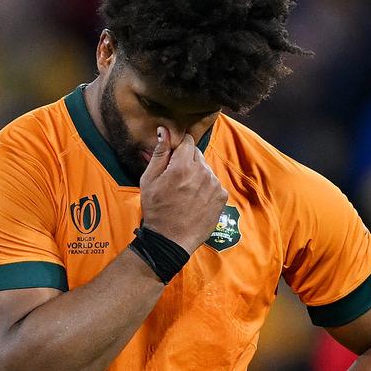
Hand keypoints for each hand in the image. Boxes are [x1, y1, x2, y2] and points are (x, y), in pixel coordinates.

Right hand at [140, 127, 227, 254]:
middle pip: (197, 154)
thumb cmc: (156, 210)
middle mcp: (202, 172)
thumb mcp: (149, 181)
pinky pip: (213, 183)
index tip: (172, 159)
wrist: (171, 240)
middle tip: (176, 180)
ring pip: (206, 169)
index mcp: (183, 166)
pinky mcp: (222, 196)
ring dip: (197, 175)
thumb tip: (165, 131)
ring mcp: (215, 184)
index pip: (187, 141)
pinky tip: (195, 201)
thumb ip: (159, 154)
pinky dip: (206, 188)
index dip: (178, 147)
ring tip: (185, 193)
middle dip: (187, 161)